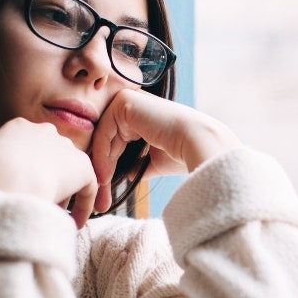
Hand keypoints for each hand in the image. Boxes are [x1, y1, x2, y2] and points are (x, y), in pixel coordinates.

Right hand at [0, 118, 99, 227]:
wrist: (8, 181)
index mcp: (18, 127)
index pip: (26, 149)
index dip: (25, 172)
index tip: (22, 190)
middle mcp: (45, 132)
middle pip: (49, 159)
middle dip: (45, 181)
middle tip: (38, 203)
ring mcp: (65, 147)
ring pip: (68, 173)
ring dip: (63, 195)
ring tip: (53, 217)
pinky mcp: (83, 166)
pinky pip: (87, 187)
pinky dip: (83, 206)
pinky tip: (74, 224)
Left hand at [89, 89, 241, 212]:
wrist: (198, 144)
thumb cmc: (182, 153)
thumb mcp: (154, 161)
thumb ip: (139, 164)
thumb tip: (126, 174)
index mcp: (141, 115)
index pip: (115, 141)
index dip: (108, 167)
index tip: (105, 193)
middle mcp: (134, 104)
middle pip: (106, 139)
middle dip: (101, 169)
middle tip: (99, 198)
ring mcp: (128, 100)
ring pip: (102, 136)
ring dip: (99, 165)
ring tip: (102, 190)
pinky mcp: (124, 102)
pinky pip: (103, 131)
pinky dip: (101, 155)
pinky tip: (105, 177)